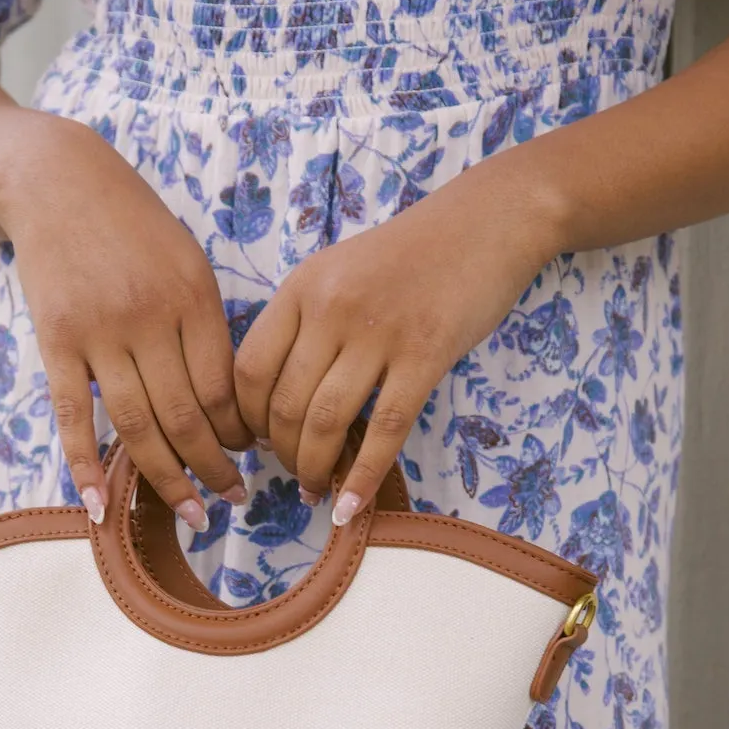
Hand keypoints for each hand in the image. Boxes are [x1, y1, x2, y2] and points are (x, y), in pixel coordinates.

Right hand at [0, 112, 251, 526]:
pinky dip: (85, 465)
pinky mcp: (56, 340)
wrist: (56, 181)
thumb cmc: (133, 224)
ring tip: (194, 514)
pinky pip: (74, 415)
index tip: (249, 453)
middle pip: (187, 415)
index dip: (240, 431)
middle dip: (214, 466)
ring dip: (168, 479)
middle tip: (232, 499)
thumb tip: (229, 400)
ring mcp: (99, 332)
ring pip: (138, 425)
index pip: (225, 386)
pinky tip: (100, 506)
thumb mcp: (187, 260)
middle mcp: (149, 317)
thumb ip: (205, 325)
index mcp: (193, 297)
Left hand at [233, 159, 560, 521]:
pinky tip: (350, 505)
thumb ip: (304, 323)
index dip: (244, 420)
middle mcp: (331, 309)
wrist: (485, 223)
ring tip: (314, 489)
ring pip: (326, 422)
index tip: (256, 442)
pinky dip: (363, 477)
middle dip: (281, 454)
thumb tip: (274, 398)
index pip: (248, 371)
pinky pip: (385, 430)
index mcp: (301, 287)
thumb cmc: (409, 254)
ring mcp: (379, 333)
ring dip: (314, 469)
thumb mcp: (338, 271)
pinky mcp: (426, 355)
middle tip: (292, 473)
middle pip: (283, 404)